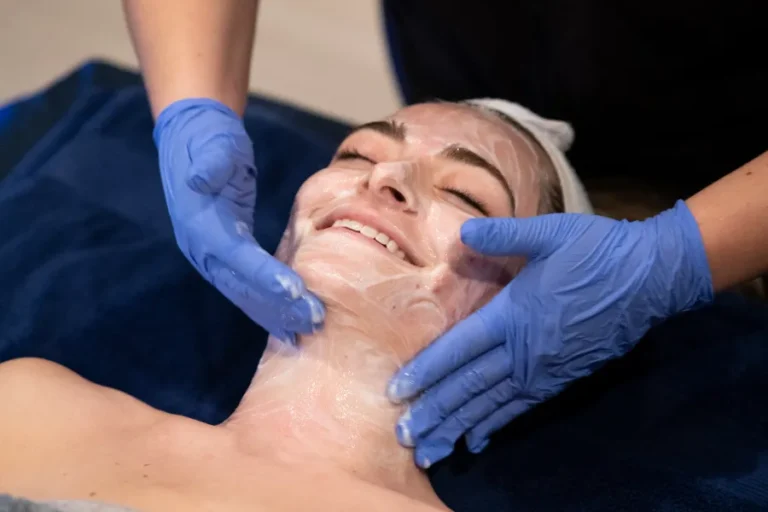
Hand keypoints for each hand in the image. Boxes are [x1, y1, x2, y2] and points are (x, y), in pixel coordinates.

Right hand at [154, 98, 323, 342]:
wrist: (192, 139)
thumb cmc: (208, 140)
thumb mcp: (212, 144)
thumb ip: (210, 163)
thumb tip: (199, 179)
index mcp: (198, 223)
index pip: (234, 255)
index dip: (263, 275)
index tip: (295, 290)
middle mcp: (202, 248)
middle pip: (243, 284)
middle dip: (279, 304)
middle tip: (315, 318)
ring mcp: (212, 257)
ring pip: (246, 294)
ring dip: (277, 313)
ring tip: (310, 330)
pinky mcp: (226, 257)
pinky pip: (247, 289)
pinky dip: (268, 308)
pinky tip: (290, 327)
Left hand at [387, 201, 712, 467]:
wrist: (652, 276)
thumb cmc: (597, 251)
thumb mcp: (549, 232)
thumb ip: (503, 235)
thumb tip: (461, 234)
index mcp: (515, 314)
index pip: (460, 349)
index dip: (427, 371)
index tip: (398, 392)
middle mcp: (525, 350)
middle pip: (470, 386)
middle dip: (436, 412)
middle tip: (405, 436)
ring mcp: (545, 369)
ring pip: (492, 404)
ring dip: (459, 427)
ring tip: (432, 449)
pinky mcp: (562, 378)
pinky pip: (521, 408)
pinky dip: (496, 425)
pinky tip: (477, 440)